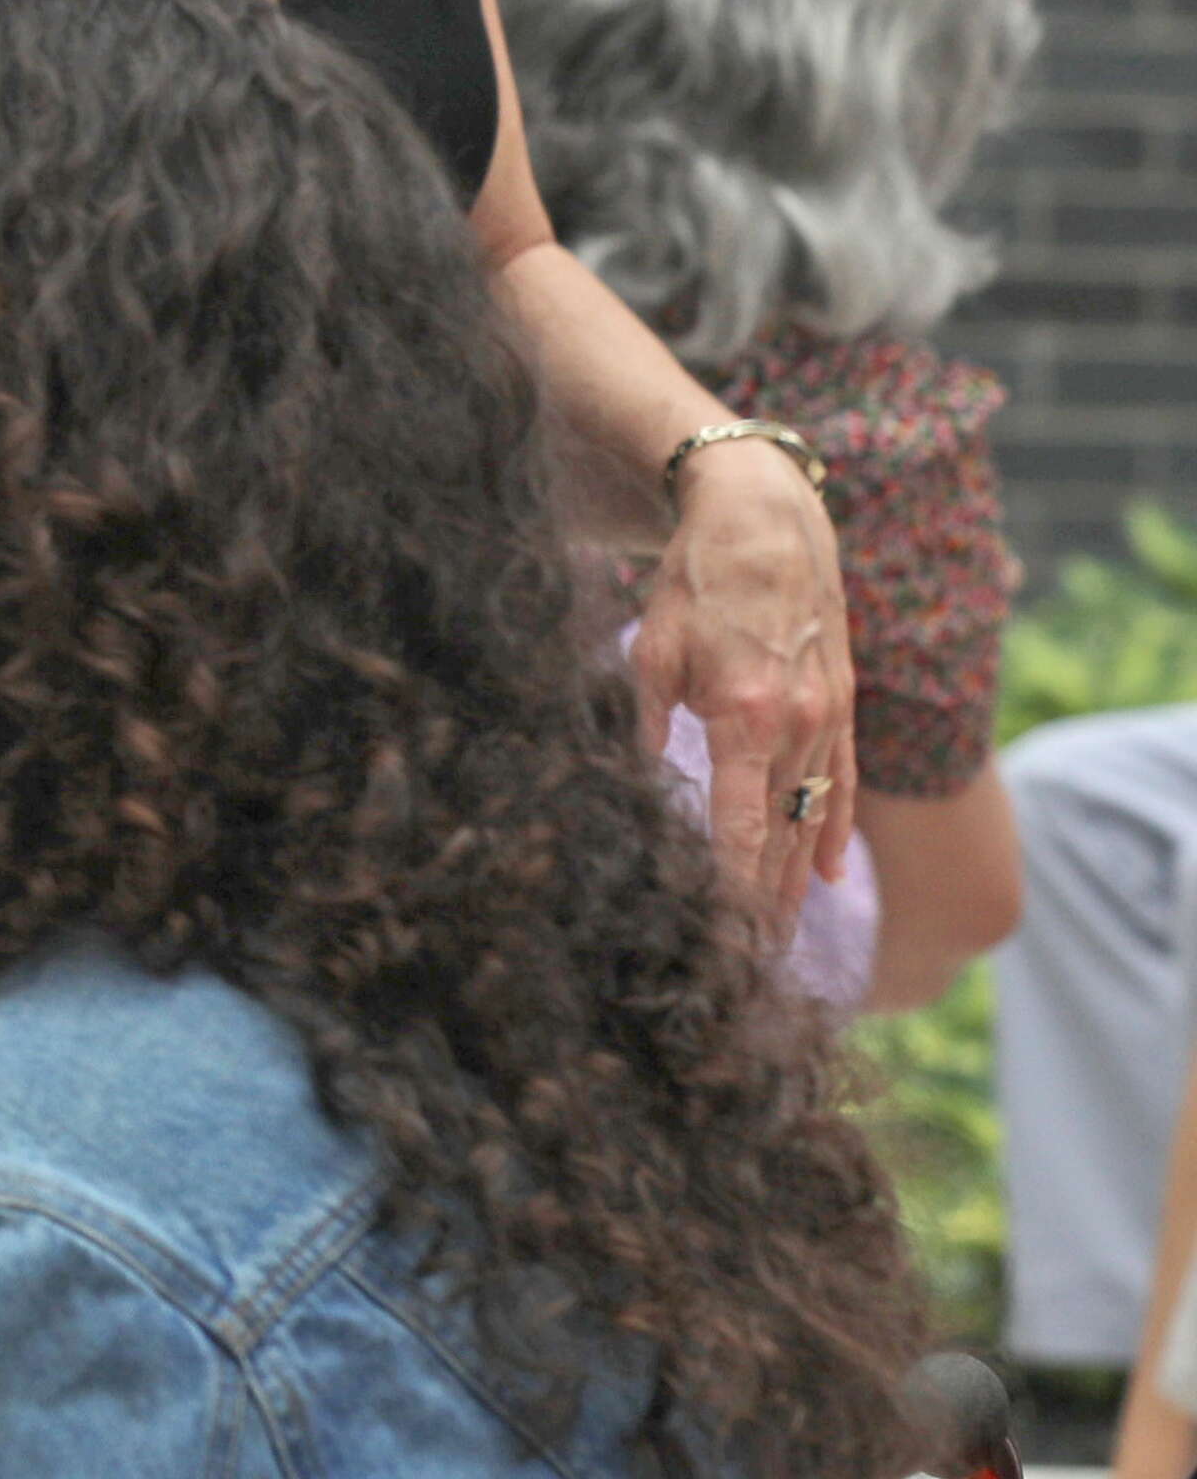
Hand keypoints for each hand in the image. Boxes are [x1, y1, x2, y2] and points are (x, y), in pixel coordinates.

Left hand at [631, 437, 852, 925]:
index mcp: (745, 716)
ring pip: (813, 815)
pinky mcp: (843, 704)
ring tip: (784, 934)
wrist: (768, 522)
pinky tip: (830, 874)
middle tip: (748, 956)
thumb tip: (636, 787)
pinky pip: (842, 782)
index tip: (718, 929)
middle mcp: (798, 725)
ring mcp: (829, 716)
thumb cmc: (695, 584)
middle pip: (781, 831)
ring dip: (799, 877)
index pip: (740, 823)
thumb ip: (645, 726)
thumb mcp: (649, 652)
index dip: (731, 881)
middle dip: (765, 898)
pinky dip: (834, 830)